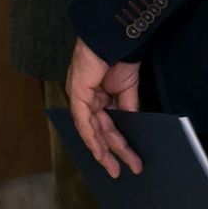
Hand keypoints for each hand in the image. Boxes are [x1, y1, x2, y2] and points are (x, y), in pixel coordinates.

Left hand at [66, 39, 142, 178]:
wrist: (117, 38)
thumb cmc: (120, 57)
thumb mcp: (127, 89)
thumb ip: (127, 109)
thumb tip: (131, 128)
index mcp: (97, 95)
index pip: (104, 125)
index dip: (114, 143)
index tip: (126, 160)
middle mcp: (86, 98)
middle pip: (99, 131)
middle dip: (112, 152)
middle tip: (122, 171)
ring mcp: (80, 96)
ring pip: (92, 131)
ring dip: (104, 150)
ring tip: (117, 167)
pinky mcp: (77, 93)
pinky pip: (83, 121)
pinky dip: (91, 137)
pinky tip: (100, 152)